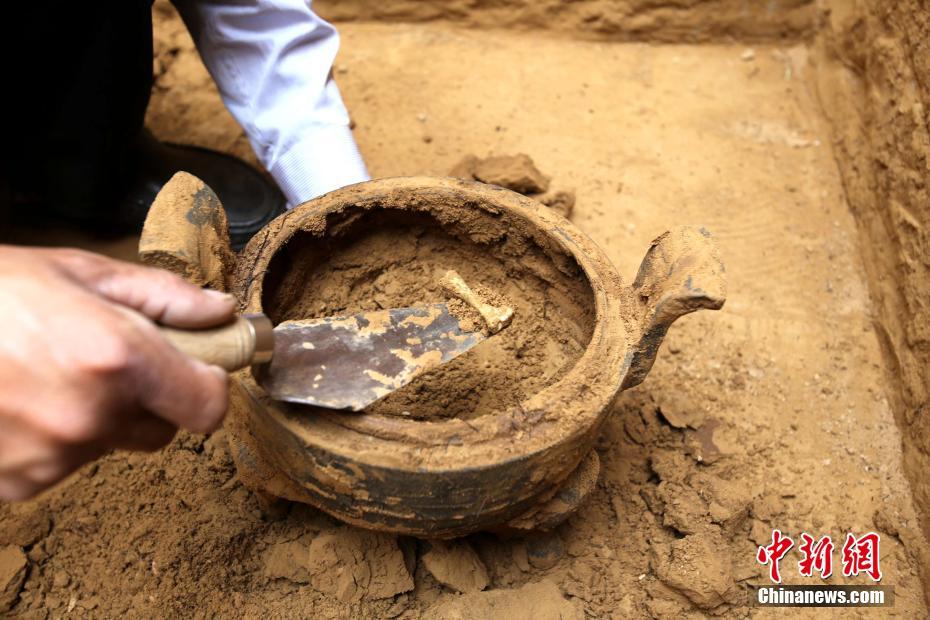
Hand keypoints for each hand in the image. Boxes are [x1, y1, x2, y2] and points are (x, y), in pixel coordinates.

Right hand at [0, 246, 236, 499]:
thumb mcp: (79, 272)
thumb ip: (163, 296)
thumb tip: (221, 312)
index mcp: (117, 360)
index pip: (209, 406)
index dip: (207, 385)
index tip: (194, 367)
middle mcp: (91, 418)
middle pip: (163, 429)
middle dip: (149, 399)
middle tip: (106, 361)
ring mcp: (52, 458)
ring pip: (109, 445)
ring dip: (97, 417)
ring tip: (46, 373)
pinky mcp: (19, 484)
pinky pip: (63, 465)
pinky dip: (54, 439)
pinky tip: (19, 400)